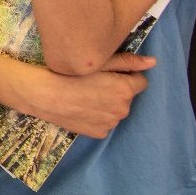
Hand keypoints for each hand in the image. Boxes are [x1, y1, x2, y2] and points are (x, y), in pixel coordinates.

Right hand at [23, 52, 152, 137]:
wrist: (42, 94)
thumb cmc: (68, 74)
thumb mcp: (97, 62)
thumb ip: (128, 61)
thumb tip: (153, 62)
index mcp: (125, 90)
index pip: (141, 82)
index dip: (126, 76)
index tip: (109, 74)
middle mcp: (123, 109)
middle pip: (127, 97)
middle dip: (117, 90)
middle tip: (93, 84)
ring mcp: (111, 123)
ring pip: (115, 110)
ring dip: (107, 104)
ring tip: (85, 96)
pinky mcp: (99, 133)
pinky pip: (104, 122)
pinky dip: (97, 116)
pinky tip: (82, 108)